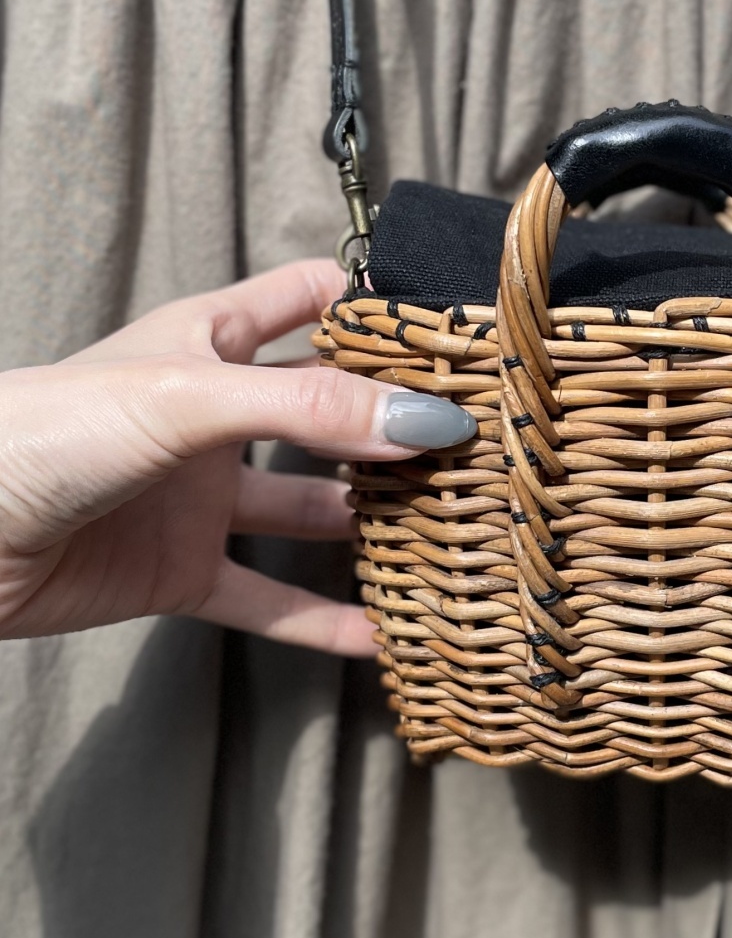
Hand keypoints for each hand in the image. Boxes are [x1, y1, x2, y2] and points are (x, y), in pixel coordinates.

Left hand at [0, 260, 473, 654]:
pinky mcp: (182, 570)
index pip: (313, 300)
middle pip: (328, 411)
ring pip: (309, 505)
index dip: (380, 310)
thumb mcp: (193, 398)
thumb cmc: (50, 428)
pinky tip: (379, 637)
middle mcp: (218, 414)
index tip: (455, 334)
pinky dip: (322, 619)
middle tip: (475, 443)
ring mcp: (202, 495)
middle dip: (394, 424)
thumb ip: (310, 407)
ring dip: (370, 522)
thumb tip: (424, 421)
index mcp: (213, 339)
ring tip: (447, 534)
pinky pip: (267, 595)